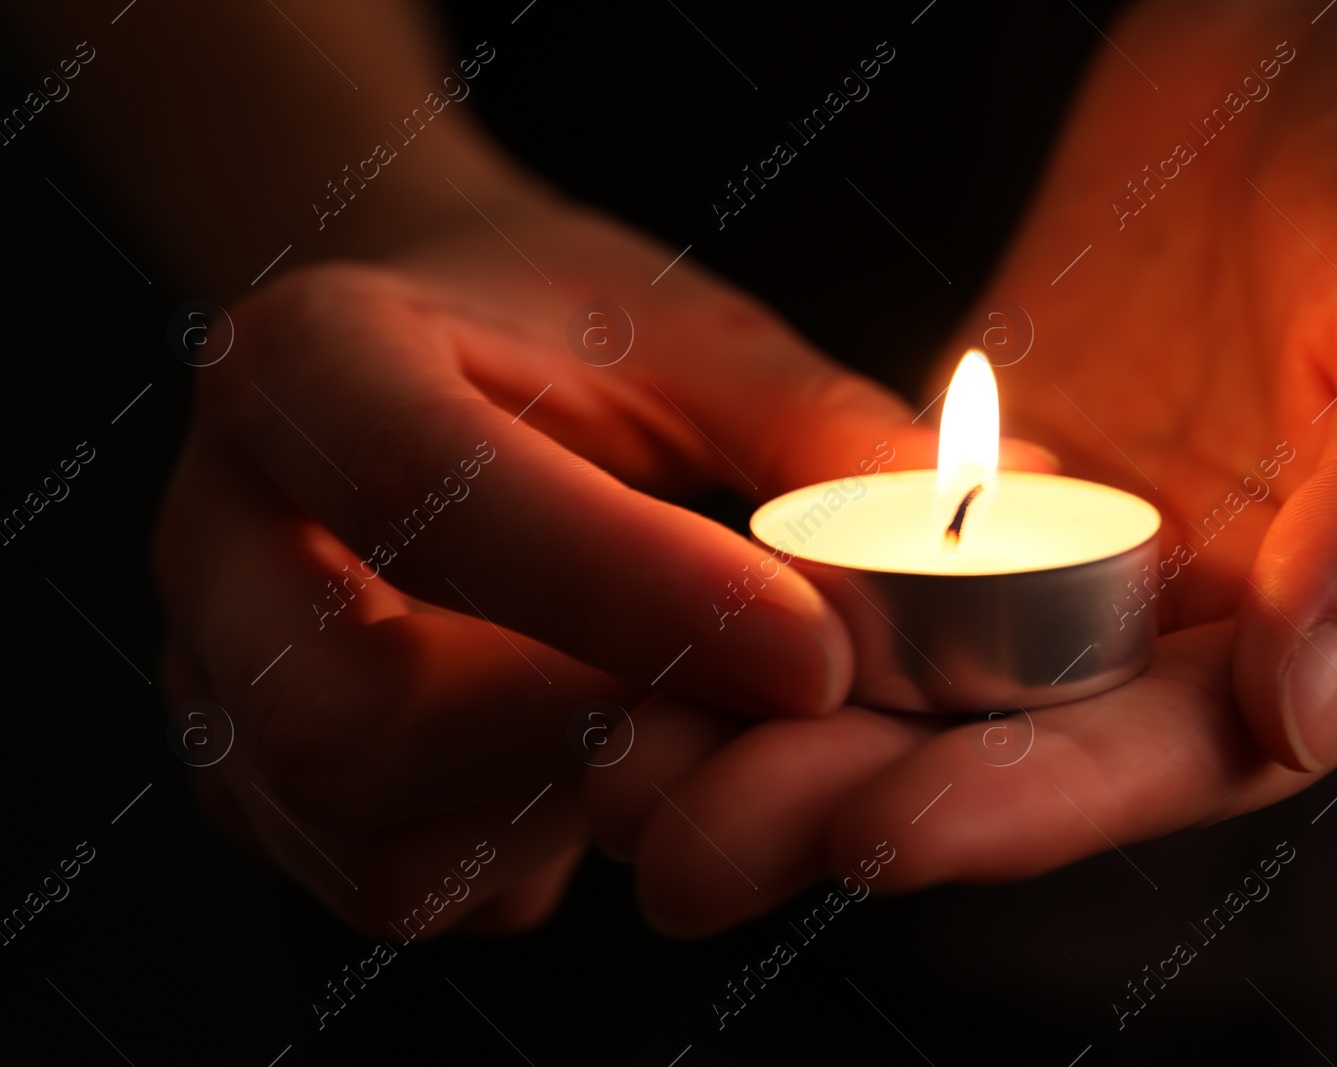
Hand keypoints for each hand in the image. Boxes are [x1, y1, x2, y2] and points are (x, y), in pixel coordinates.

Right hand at [155, 174, 961, 935]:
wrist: (420, 359)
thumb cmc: (563, 334)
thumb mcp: (690, 335)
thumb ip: (819, 430)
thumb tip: (1007, 520)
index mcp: (312, 365)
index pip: (431, 488)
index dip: (631, 586)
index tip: (818, 649)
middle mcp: (225, 529)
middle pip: (352, 709)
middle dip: (584, 736)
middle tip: (757, 707)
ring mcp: (217, 671)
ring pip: (365, 832)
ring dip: (564, 811)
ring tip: (678, 722)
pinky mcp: (256, 774)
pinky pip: (388, 881)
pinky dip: (521, 858)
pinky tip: (597, 770)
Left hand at [584, 0, 1336, 932]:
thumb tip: (1303, 717)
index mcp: (1332, 625)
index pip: (1165, 755)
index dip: (1023, 803)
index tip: (875, 832)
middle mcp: (1200, 621)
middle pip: (1014, 746)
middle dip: (853, 798)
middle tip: (690, 848)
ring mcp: (1087, 554)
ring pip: (926, 674)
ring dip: (786, 728)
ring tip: (636, 769)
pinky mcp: (995, 482)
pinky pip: (880, 556)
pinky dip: (784, 600)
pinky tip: (672, 629)